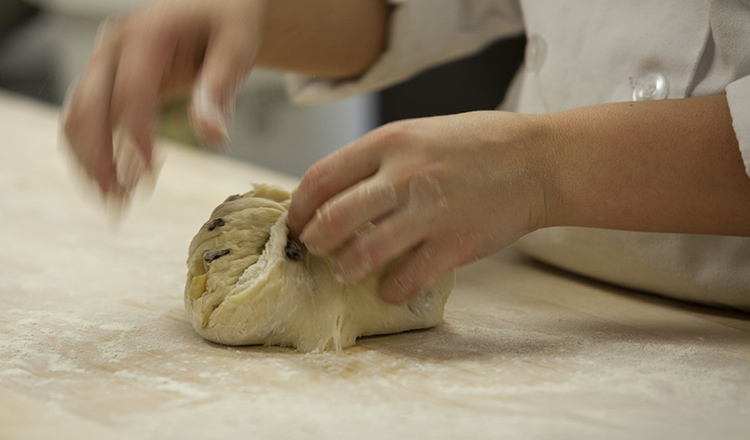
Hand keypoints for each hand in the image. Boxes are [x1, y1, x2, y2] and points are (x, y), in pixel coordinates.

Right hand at [62, 0, 267, 197]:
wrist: (215, 5)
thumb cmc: (229, 23)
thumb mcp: (236, 50)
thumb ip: (218, 90)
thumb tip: (212, 138)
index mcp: (147, 34)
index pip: (131, 90)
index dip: (138, 135)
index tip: (152, 172)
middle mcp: (114, 47)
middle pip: (88, 106)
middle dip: (99, 158)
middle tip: (121, 201)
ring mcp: (105, 63)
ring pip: (77, 117)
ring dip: (90, 162)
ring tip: (117, 202)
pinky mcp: (107, 81)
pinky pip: (88, 120)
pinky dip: (95, 153)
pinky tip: (118, 184)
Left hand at [288, 112, 554, 302]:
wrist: (537, 160)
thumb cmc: (474, 145)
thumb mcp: (418, 133)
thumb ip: (376, 160)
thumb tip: (332, 194)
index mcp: (390, 142)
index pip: (321, 178)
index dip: (298, 207)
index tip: (296, 222)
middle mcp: (404, 175)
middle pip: (332, 219)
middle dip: (314, 242)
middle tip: (315, 249)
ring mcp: (430, 211)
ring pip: (363, 254)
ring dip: (346, 269)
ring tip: (347, 271)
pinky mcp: (456, 244)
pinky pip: (406, 278)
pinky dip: (391, 289)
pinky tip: (390, 288)